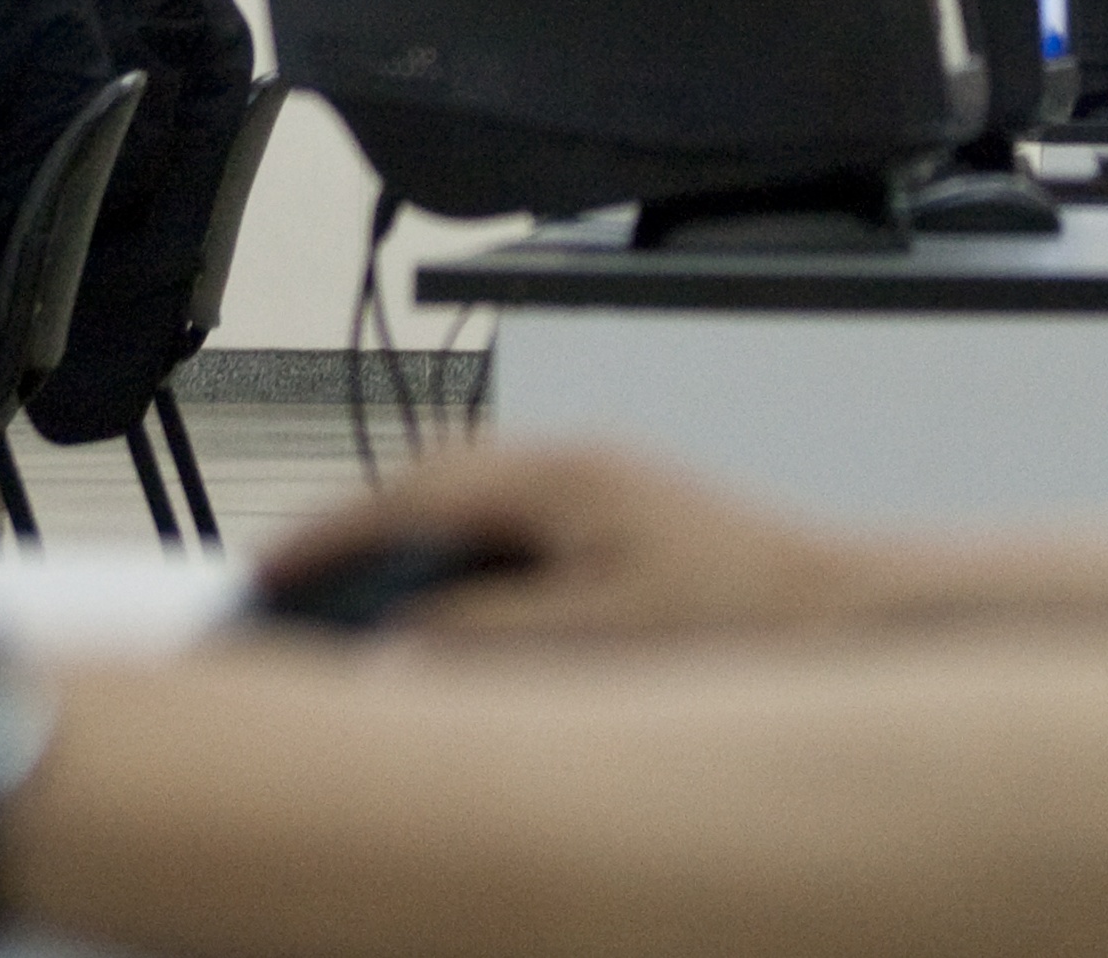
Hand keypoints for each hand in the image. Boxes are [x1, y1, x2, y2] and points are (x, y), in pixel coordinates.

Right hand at [260, 442, 873, 642]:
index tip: (268, 570)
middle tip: (289, 588)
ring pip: (466, 507)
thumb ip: (491, 632)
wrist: (838, 609)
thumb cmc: (745, 614)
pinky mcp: (616, 517)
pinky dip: (455, 561)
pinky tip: (446, 609)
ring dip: (406, 549)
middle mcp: (574, 465)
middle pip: (429, 488)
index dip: (330, 533)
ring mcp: (597, 486)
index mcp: (561, 475)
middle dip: (353, 535)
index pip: (413, 492)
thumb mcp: (599, 633)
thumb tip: (399, 641)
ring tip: (349, 603)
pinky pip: (505, 527)